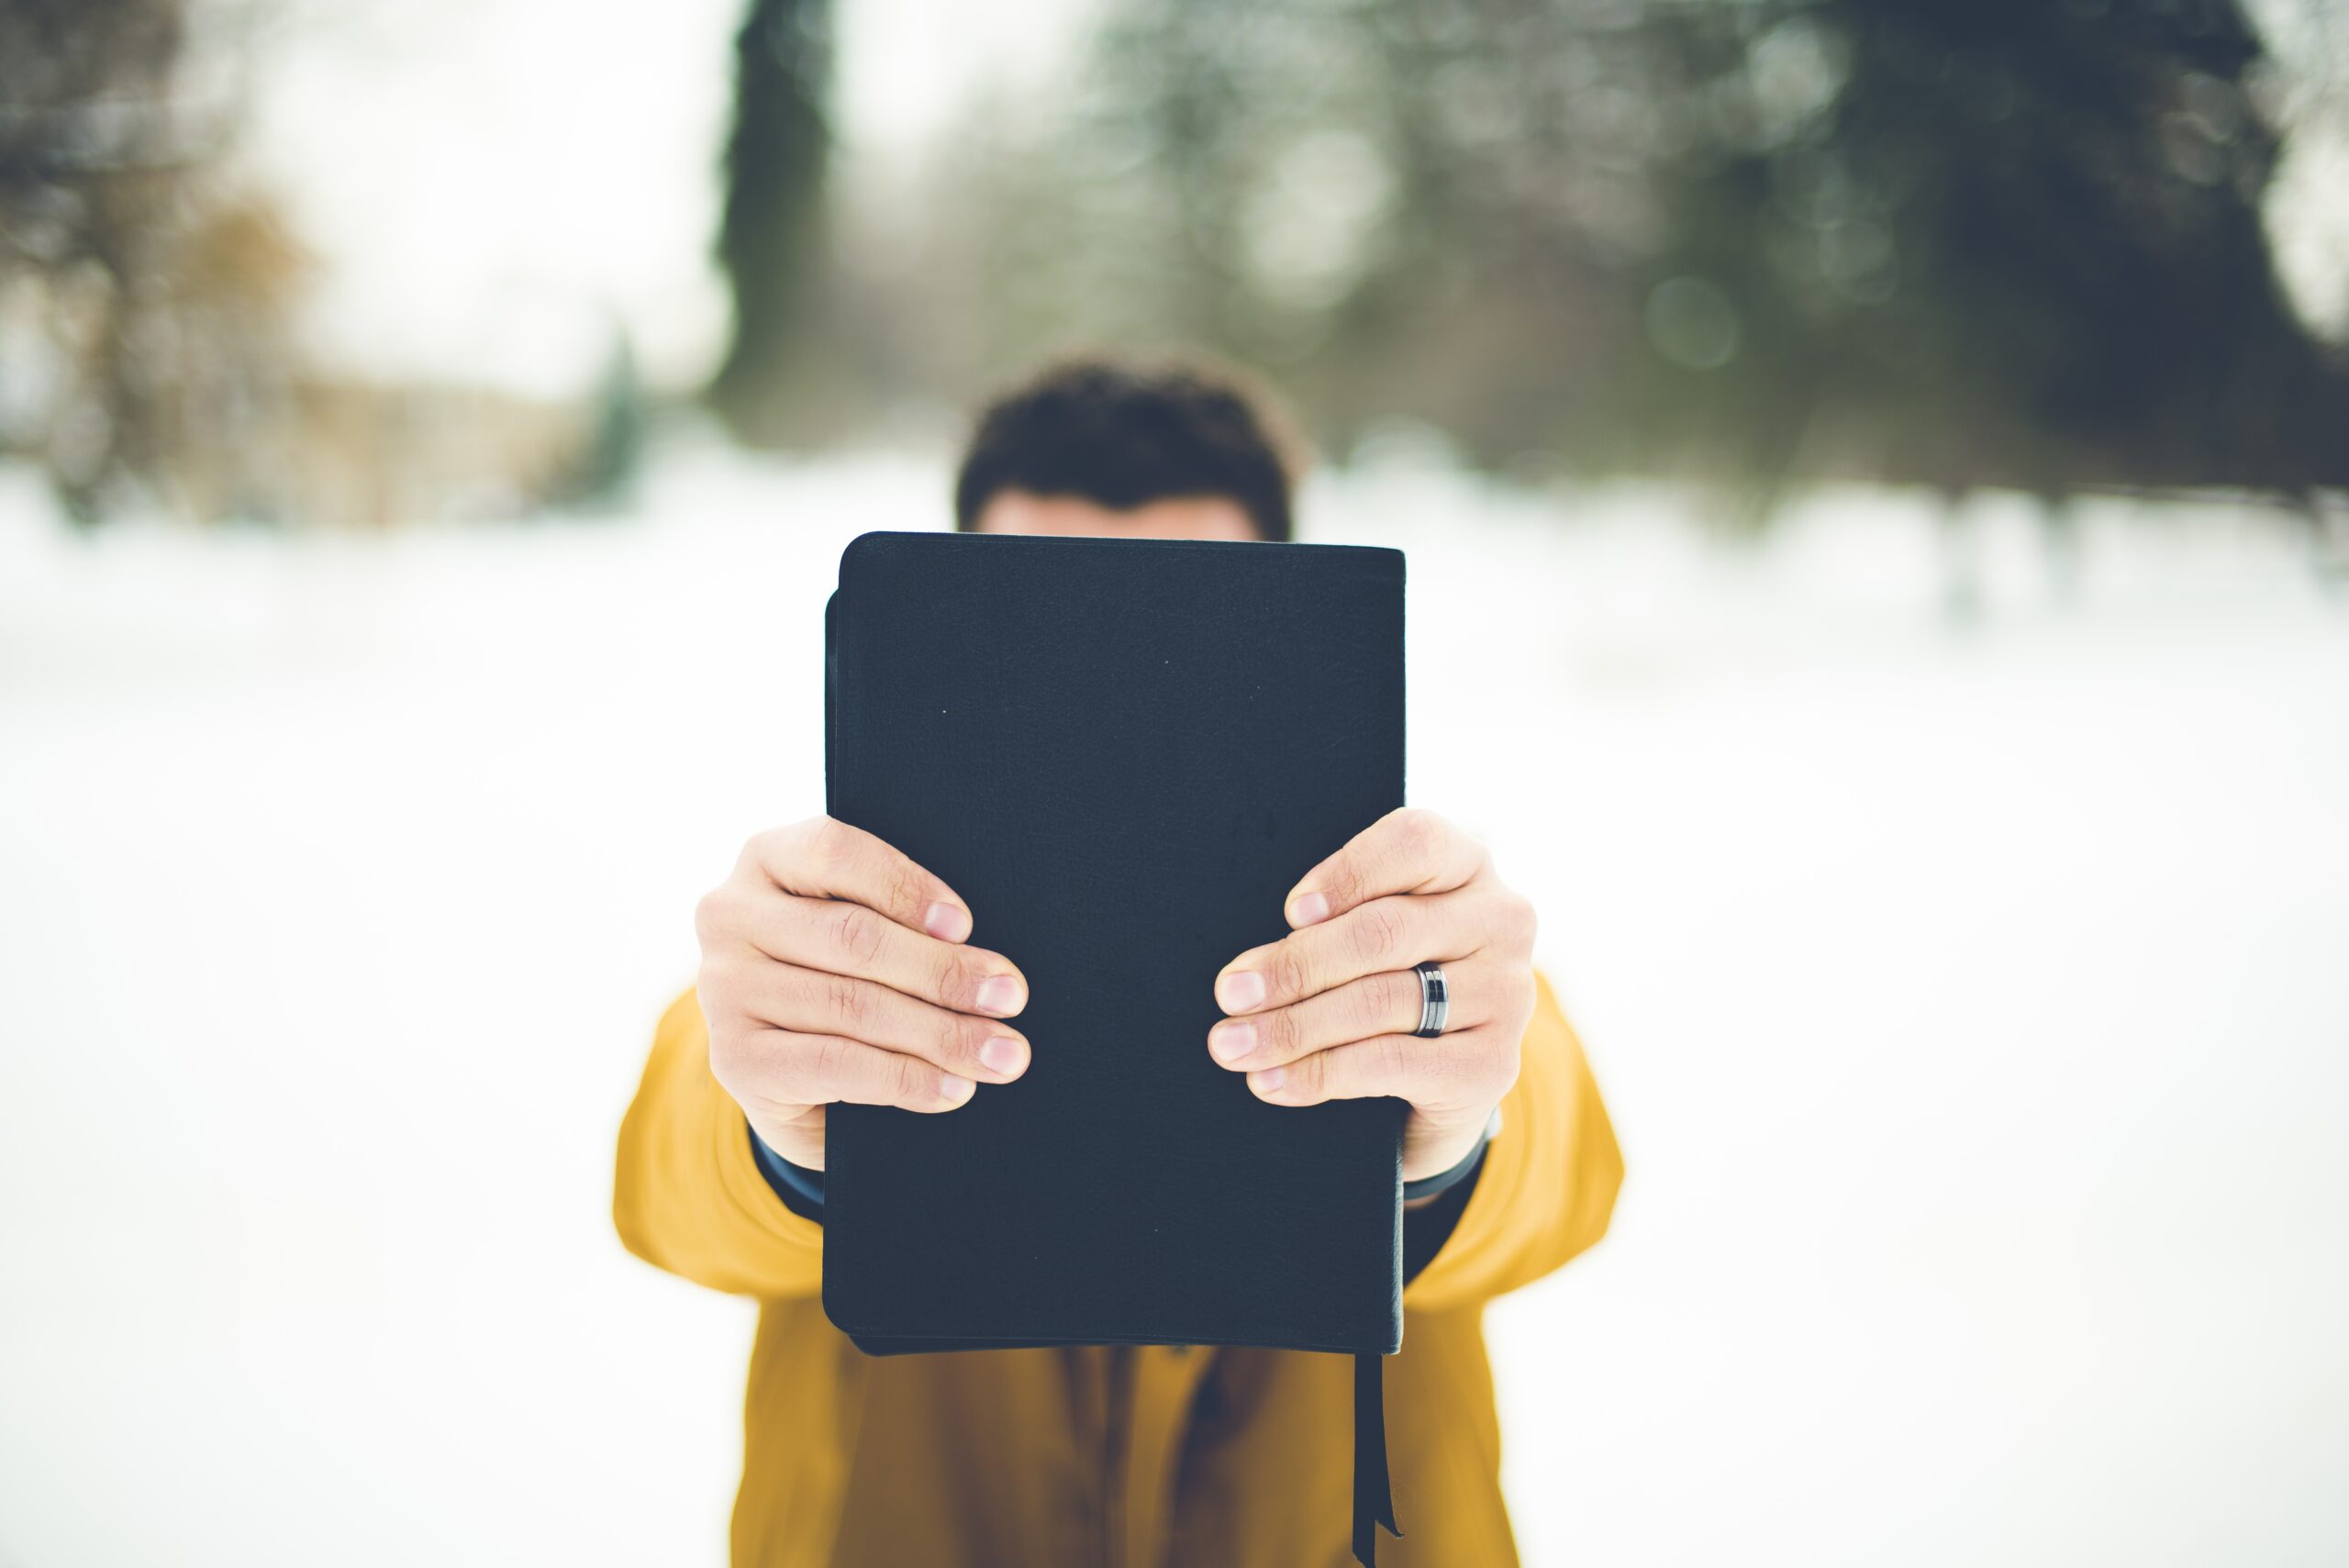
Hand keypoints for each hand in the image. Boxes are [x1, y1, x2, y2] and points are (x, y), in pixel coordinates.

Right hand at [695, 816, 1030, 1170]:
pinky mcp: (733, 1059)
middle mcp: (729, 916)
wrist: (790, 1072)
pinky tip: (953, 1088)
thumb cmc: (844, 976)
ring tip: (1002, 1054)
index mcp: (766, 859)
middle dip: (944, 972)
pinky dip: (905, 1079)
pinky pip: (834, 1064)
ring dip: (941, 1034)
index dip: (905, 887)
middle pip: (852, 938)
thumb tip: (986, 962)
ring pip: (852, 1005)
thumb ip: (899, 922)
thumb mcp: (859, 932)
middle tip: (1010, 997)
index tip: (966, 925)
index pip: (835, 854)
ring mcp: (723, 990)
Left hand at [1206, 808, 1535, 1182]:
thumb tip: (1250, 970)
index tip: (1289, 912)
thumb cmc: (1387, 980)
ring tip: (1233, 1045)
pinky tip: (1273, 1082)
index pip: (1414, 843)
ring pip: (1381, 1001)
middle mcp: (1501, 921)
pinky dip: (1320, 1073)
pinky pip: (1391, 1063)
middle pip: (1384, 931)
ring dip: (1293, 1027)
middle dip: (1295, 966)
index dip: (1348, 873)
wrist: (1439, 1083)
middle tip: (1231, 993)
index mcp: (1467, 864)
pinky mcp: (1495, 1065)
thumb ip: (1333, 924)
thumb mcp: (1369, 935)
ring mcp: (1506, 994)